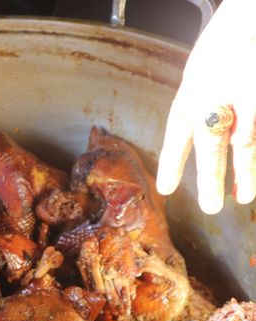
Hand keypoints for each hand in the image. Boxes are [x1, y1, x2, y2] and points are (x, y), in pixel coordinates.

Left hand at [156, 0, 255, 213]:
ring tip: (242, 198)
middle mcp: (214, 96)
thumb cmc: (227, 42)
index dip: (172, 163)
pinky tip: (252, 175)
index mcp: (191, 89)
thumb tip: (209, 133)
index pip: (177, 134)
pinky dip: (253, 151)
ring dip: (244, 173)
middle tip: (210, 208)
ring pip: (245, 143)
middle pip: (210, 145)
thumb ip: (200, 102)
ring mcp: (244, 97)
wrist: (250, 16)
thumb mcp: (201, 71)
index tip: (166, 188)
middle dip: (209, 180)